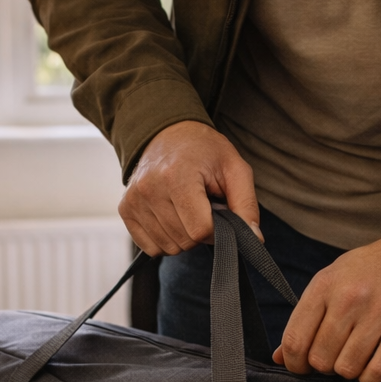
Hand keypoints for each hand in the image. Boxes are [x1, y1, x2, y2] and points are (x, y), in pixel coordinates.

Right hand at [120, 121, 262, 255]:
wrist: (168, 133)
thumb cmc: (204, 151)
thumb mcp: (234, 169)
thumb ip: (246, 205)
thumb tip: (254, 240)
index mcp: (177, 175)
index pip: (200, 230)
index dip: (217, 230)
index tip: (218, 213)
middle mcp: (149, 188)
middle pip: (184, 241)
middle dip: (200, 232)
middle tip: (202, 206)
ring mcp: (134, 200)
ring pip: (168, 247)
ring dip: (183, 236)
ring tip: (185, 208)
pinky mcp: (125, 210)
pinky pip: (151, 247)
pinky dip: (165, 239)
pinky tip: (170, 216)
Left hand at [274, 228, 380, 381]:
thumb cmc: (375, 269)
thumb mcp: (335, 280)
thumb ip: (307, 317)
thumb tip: (281, 356)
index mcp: (325, 285)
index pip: (295, 339)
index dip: (294, 363)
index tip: (302, 367)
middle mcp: (350, 298)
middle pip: (320, 359)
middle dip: (325, 366)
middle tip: (337, 356)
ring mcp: (379, 313)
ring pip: (347, 369)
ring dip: (350, 371)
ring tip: (357, 357)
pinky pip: (377, 371)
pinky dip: (371, 378)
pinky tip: (373, 365)